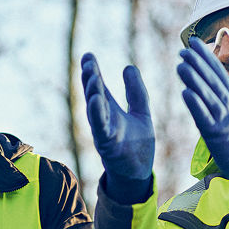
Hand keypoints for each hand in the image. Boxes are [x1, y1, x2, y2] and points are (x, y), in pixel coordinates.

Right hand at [80, 53, 154, 200]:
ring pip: (95, 109)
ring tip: (92, 74)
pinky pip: (100, 126)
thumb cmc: (137, 145)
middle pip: (94, 94)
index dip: (93, 72)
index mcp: (110, 111)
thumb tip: (128, 66)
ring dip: (92, 91)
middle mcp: (103, 119)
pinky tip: (95, 98)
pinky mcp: (108, 143)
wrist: (138, 173)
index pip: (100, 87)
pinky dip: (97, 113)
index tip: (88, 55)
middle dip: (89, 78)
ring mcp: (104, 131)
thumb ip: (136, 91)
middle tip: (87, 60)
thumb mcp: (141, 112)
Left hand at [177, 36, 228, 180]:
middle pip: (212, 80)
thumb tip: (209, 82)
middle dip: (198, 63)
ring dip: (194, 79)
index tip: (194, 43)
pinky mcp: (215, 133)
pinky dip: (195, 104)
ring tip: (180, 65)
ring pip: (207, 95)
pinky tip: (184, 92)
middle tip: (183, 49)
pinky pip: (204, 116)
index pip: (219, 73)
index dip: (206, 56)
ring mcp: (223, 119)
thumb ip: (224, 98)